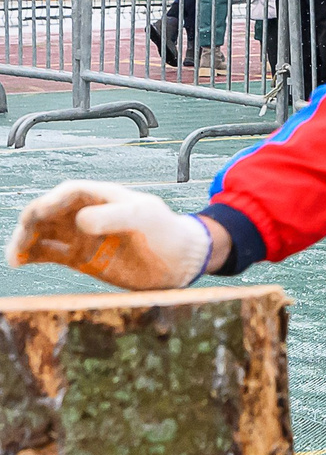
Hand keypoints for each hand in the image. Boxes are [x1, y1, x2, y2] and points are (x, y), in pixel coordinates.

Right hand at [8, 181, 215, 290]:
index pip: (68, 193)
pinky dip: (31, 254)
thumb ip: (115, 217)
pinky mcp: (79, 257)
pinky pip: (47, 252)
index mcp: (102, 196)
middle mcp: (87, 213)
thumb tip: (80, 221)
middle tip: (21, 243)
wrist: (179, 261)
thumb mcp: (146, 219)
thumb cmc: (167, 232)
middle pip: (48, 212)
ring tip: (16, 257)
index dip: (51, 202)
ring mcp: (80, 235)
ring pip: (42, 232)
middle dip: (31, 223)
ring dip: (25, 240)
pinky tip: (20, 261)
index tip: (38, 215)